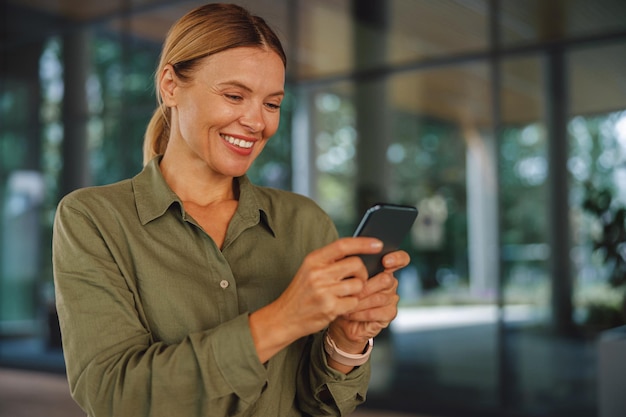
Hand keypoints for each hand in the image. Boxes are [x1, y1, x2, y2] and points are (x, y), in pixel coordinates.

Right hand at [249, 237, 382, 362]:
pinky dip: (351, 305)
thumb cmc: (301, 293)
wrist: (284, 317)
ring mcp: (324, 291)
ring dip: (357, 291)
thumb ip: (329, 261)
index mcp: (314, 260)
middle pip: (356, 264)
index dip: (363, 243)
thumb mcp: (309, 270)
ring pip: (358, 285)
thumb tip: (358, 252)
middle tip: (358, 279)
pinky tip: (340, 306)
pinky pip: (354, 302)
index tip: (378, 244)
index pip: (343, 245)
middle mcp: (318, 273)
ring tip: (345, 295)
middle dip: (362, 273)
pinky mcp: (329, 307)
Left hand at [327, 249, 408, 352]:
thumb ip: (353, 267)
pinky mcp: (389, 314)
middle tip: (350, 292)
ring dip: (359, 302)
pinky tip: (350, 314)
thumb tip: (351, 262)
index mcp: (383, 268)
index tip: (385, 261)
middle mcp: (390, 282)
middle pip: (386, 279)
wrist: (342, 319)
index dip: (397, 258)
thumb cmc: (344, 294)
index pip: (401, 259)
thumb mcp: (345, 277)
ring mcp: (392, 298)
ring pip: (379, 298)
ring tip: (346, 303)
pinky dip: (360, 314)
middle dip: (365, 287)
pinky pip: (376, 312)